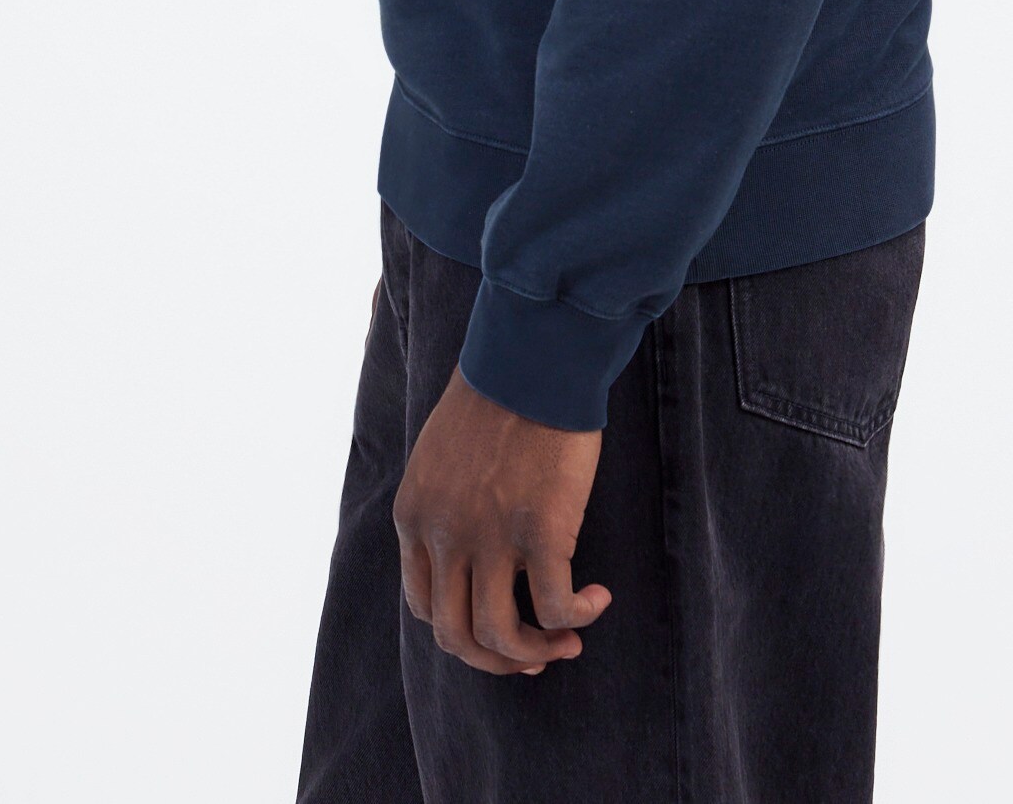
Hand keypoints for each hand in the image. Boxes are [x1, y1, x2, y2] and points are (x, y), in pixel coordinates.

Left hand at [393, 364, 613, 674]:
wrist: (532, 353)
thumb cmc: (498, 391)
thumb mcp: (441, 454)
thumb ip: (445, 505)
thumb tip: (472, 549)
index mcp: (415, 517)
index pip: (424, 606)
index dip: (462, 633)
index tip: (500, 630)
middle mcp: (443, 535)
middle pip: (456, 636)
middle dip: (497, 658)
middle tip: (536, 653)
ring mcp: (490, 536)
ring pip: (500, 636)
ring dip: (536, 650)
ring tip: (568, 640)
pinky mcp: (541, 530)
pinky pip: (556, 606)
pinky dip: (577, 616)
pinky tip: (597, 600)